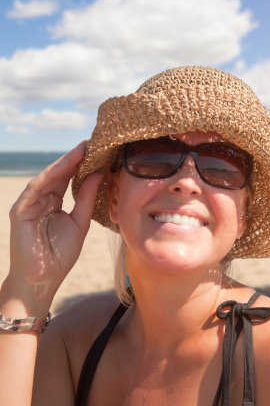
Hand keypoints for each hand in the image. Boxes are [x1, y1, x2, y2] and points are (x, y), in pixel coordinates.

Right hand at [7, 141, 101, 306]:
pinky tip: (63, 167)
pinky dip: (49, 177)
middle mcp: (41, 200)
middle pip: (59, 174)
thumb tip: (98, 174)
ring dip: (64, 163)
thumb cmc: (60, 254)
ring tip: (81, 150)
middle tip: (91, 142)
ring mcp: (29, 204)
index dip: (82, 164)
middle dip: (75, 158)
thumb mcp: (80, 222)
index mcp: (55, 202)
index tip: (99, 150)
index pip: (69, 178)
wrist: (42, 279)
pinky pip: (35, 189)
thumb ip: (86, 198)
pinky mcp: (20, 211)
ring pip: (47, 178)